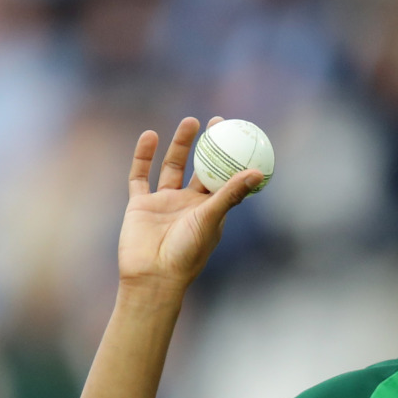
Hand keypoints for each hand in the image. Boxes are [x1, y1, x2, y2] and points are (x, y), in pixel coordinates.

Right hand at [118, 117, 261, 291]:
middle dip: (208, 145)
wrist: (152, 275)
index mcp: (209, 209)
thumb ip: (231, 194)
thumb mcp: (211, 219)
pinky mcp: (140, 205)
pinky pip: (140, 176)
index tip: (238, 135)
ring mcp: (163, 203)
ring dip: (179, 145)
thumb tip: (257, 172)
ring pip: (171, 167)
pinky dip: (143, 156)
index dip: (230, 157)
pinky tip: (150, 135)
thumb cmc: (187, 253)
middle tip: (216, 121)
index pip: (223, 177)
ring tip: (190, 121)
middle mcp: (188, 203)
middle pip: (199, 167)